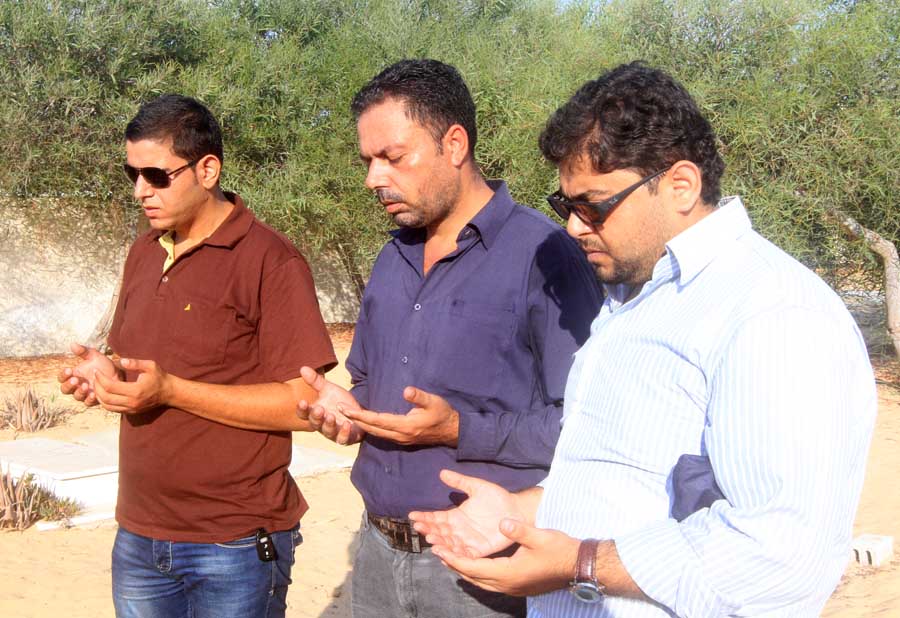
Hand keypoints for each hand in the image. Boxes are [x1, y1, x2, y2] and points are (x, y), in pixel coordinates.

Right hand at [57, 343, 118, 405]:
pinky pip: (88, 402)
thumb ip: (83, 351)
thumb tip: (72, 344)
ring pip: (76, 396)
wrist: (118, 373)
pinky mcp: (94, 399)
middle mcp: (77, 385)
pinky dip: (89, 399)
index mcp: (74, 375)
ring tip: (86, 385)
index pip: (62, 378)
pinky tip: (93, 394)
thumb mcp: (94, 356)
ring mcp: (85, 393)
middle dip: (69, 385)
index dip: (63, 375)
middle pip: (65, 389)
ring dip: (80, 391)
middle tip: (75, 379)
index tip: (69, 370)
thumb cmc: (103, 364)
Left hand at [93, 358, 169, 413]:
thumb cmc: (159, 377)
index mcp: (136, 390)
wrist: (169, 392)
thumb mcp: (150, 366)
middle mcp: (132, 402)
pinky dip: (105, 402)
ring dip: (99, 396)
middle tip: (94, 378)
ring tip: (97, 385)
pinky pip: (112, 409)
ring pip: (107, 406)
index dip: (100, 378)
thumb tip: (119, 360)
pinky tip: (104, 392)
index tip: (96, 371)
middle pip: (105, 398)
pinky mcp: (131, 412)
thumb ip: (134, 363)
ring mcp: (131, 409)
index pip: (110, 386)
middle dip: (96, 387)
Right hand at [296, 366, 364, 443]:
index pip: (304, 413)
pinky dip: (344, 433)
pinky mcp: (346, 437)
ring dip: (328, 425)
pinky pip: (343, 439)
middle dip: (316, 417)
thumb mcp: (329, 389)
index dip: (302, 409)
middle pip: (315, 423)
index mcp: (315, 413)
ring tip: (331, 416)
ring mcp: (333, 432)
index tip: (302, 401)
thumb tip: (302, 368)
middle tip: (319, 409)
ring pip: (328, 432)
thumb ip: (316, 381)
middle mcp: (322, 424)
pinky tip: (347, 425)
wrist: (358, 412)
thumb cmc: (340, 402)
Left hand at [343, 386, 458, 445]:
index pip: (377, 421)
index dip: (360, 415)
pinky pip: (382, 434)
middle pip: (372, 429)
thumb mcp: (433, 401)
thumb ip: (419, 397)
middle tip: (339, 410)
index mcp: (405, 426)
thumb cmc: (443, 413)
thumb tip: (406, 390)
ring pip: (376, 433)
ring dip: (361, 424)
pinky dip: (370, 428)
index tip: (345, 409)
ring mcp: (401, 439)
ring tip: (347, 415)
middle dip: (355, 420)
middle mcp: (400, 435)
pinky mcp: (402, 438)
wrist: (452, 431)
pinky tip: (364, 423)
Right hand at [409, 470, 527, 557]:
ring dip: (439, 543)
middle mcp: (459, 530)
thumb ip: (460, 481)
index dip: (424, 517)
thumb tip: (442, 472)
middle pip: (439, 532)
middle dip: (428, 530)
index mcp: (456, 516)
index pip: (436, 518)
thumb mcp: (477, 486)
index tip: (412, 515)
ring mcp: (468, 541)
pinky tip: (445, 554)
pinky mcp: (479, 550)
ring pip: (449, 544)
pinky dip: (454, 555)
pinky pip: (464, 555)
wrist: (517, 510)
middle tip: (419, 527)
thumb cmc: (497, 498)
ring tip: (431, 540)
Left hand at [430, 519, 579, 596]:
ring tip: (451, 558)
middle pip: (473, 577)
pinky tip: (476, 566)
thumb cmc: (559, 550)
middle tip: (438, 553)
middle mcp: (507, 584)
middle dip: (454, 565)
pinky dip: (478, 574)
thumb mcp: (539, 536)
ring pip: (481, 582)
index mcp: (508, 573)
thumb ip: (519, 530)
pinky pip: (490, 583)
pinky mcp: (518, 587)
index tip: (438, 550)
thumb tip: (502, 522)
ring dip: (465, 570)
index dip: (454, 558)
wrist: (577, 566)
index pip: (473, 567)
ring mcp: (513, 588)